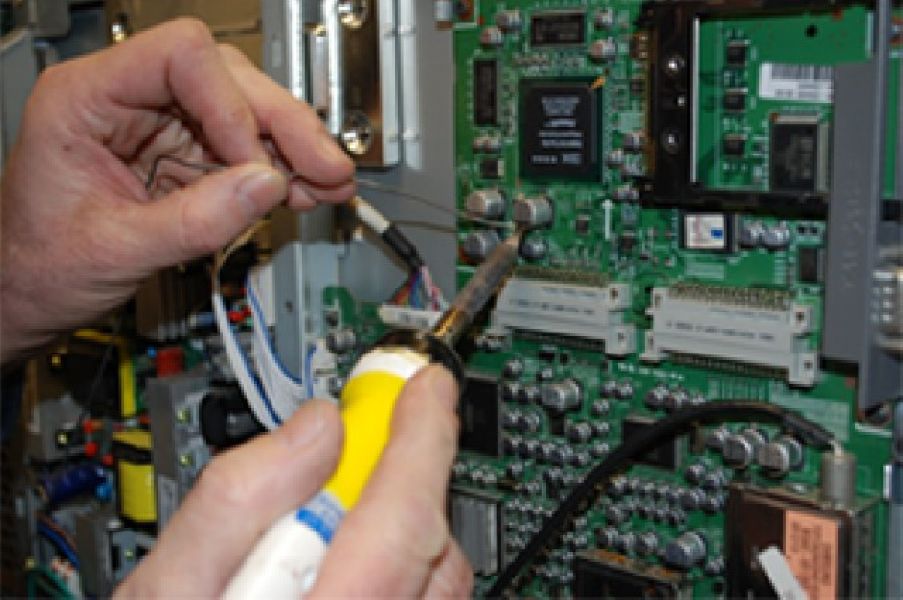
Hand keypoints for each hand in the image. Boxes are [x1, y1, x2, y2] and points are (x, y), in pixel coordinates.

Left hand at [0, 18, 354, 362]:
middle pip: (229, 80)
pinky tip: (309, 189)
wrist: (28, 294)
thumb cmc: (37, 264)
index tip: (254, 160)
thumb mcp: (114, 249)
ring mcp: (164, 127)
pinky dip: (283, 172)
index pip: (181, 57)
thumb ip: (194, 220)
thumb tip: (267, 186)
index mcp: (88, 97)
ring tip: (330, 182)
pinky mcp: (187, 158)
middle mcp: (131, 100)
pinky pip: (247, 152)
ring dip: (295, 149)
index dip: (229, 103)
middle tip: (325, 167)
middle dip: (284, 125)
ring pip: (248, 112)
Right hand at [114, 366, 472, 597]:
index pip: (400, 517)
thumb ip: (234, 503)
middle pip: (430, 552)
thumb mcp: (163, 595)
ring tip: (337, 527)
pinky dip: (405, 580)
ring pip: (438, 588)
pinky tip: (350, 578)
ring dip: (406, 534)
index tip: (424, 388)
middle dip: (408, 478)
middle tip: (381, 432)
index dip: (419, 437)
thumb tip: (314, 431)